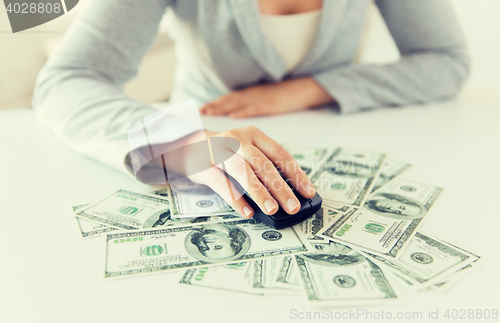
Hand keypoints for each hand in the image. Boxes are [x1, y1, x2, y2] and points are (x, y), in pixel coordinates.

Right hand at [162, 126, 315, 218]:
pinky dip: (236, 199)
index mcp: (253, 135)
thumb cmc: (223, 152)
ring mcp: (219, 151)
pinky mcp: (204, 166)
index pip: (280, 154)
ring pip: (243, 172)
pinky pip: (221, 184)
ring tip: (272, 210)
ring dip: (260, 193)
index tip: (308, 192)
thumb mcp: (245, 151)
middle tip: (293, 206)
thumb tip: (287, 193)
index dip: (296, 174)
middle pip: (263, 164)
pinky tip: (247, 212)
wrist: (185, 145)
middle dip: (281, 187)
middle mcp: (237, 140)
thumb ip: (263, 166)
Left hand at [199, 77, 332, 117]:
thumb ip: (254, 108)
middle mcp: (254, 94)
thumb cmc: (289, 97)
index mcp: (252, 94)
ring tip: (209, 113)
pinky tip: (233, 116)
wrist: (309, 87)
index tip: (201, 109)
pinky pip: (256, 107)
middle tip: (198, 112)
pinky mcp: (273, 103)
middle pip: (230, 100)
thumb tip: (240, 122)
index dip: (215, 103)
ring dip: (222, 108)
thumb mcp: (268, 101)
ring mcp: (263, 98)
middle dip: (214, 106)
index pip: (230, 98)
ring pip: (239, 103)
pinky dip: (243, 111)